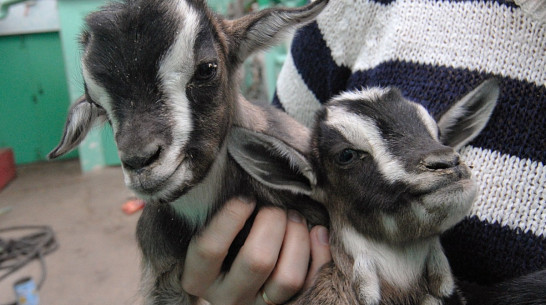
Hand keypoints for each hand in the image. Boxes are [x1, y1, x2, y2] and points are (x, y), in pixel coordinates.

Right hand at [182, 197, 331, 304]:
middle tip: (276, 208)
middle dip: (272, 223)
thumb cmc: (222, 248)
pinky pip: (312, 285)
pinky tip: (317, 233)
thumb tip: (254, 190)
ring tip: (295, 218)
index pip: (210, 248)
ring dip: (298, 239)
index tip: (247, 198)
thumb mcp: (210, 236)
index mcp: (199, 277)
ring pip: (288, 278)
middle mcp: (227, 297)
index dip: (230, 218)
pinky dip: (320, 256)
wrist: (234, 284)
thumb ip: (224, 220)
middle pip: (257, 261)